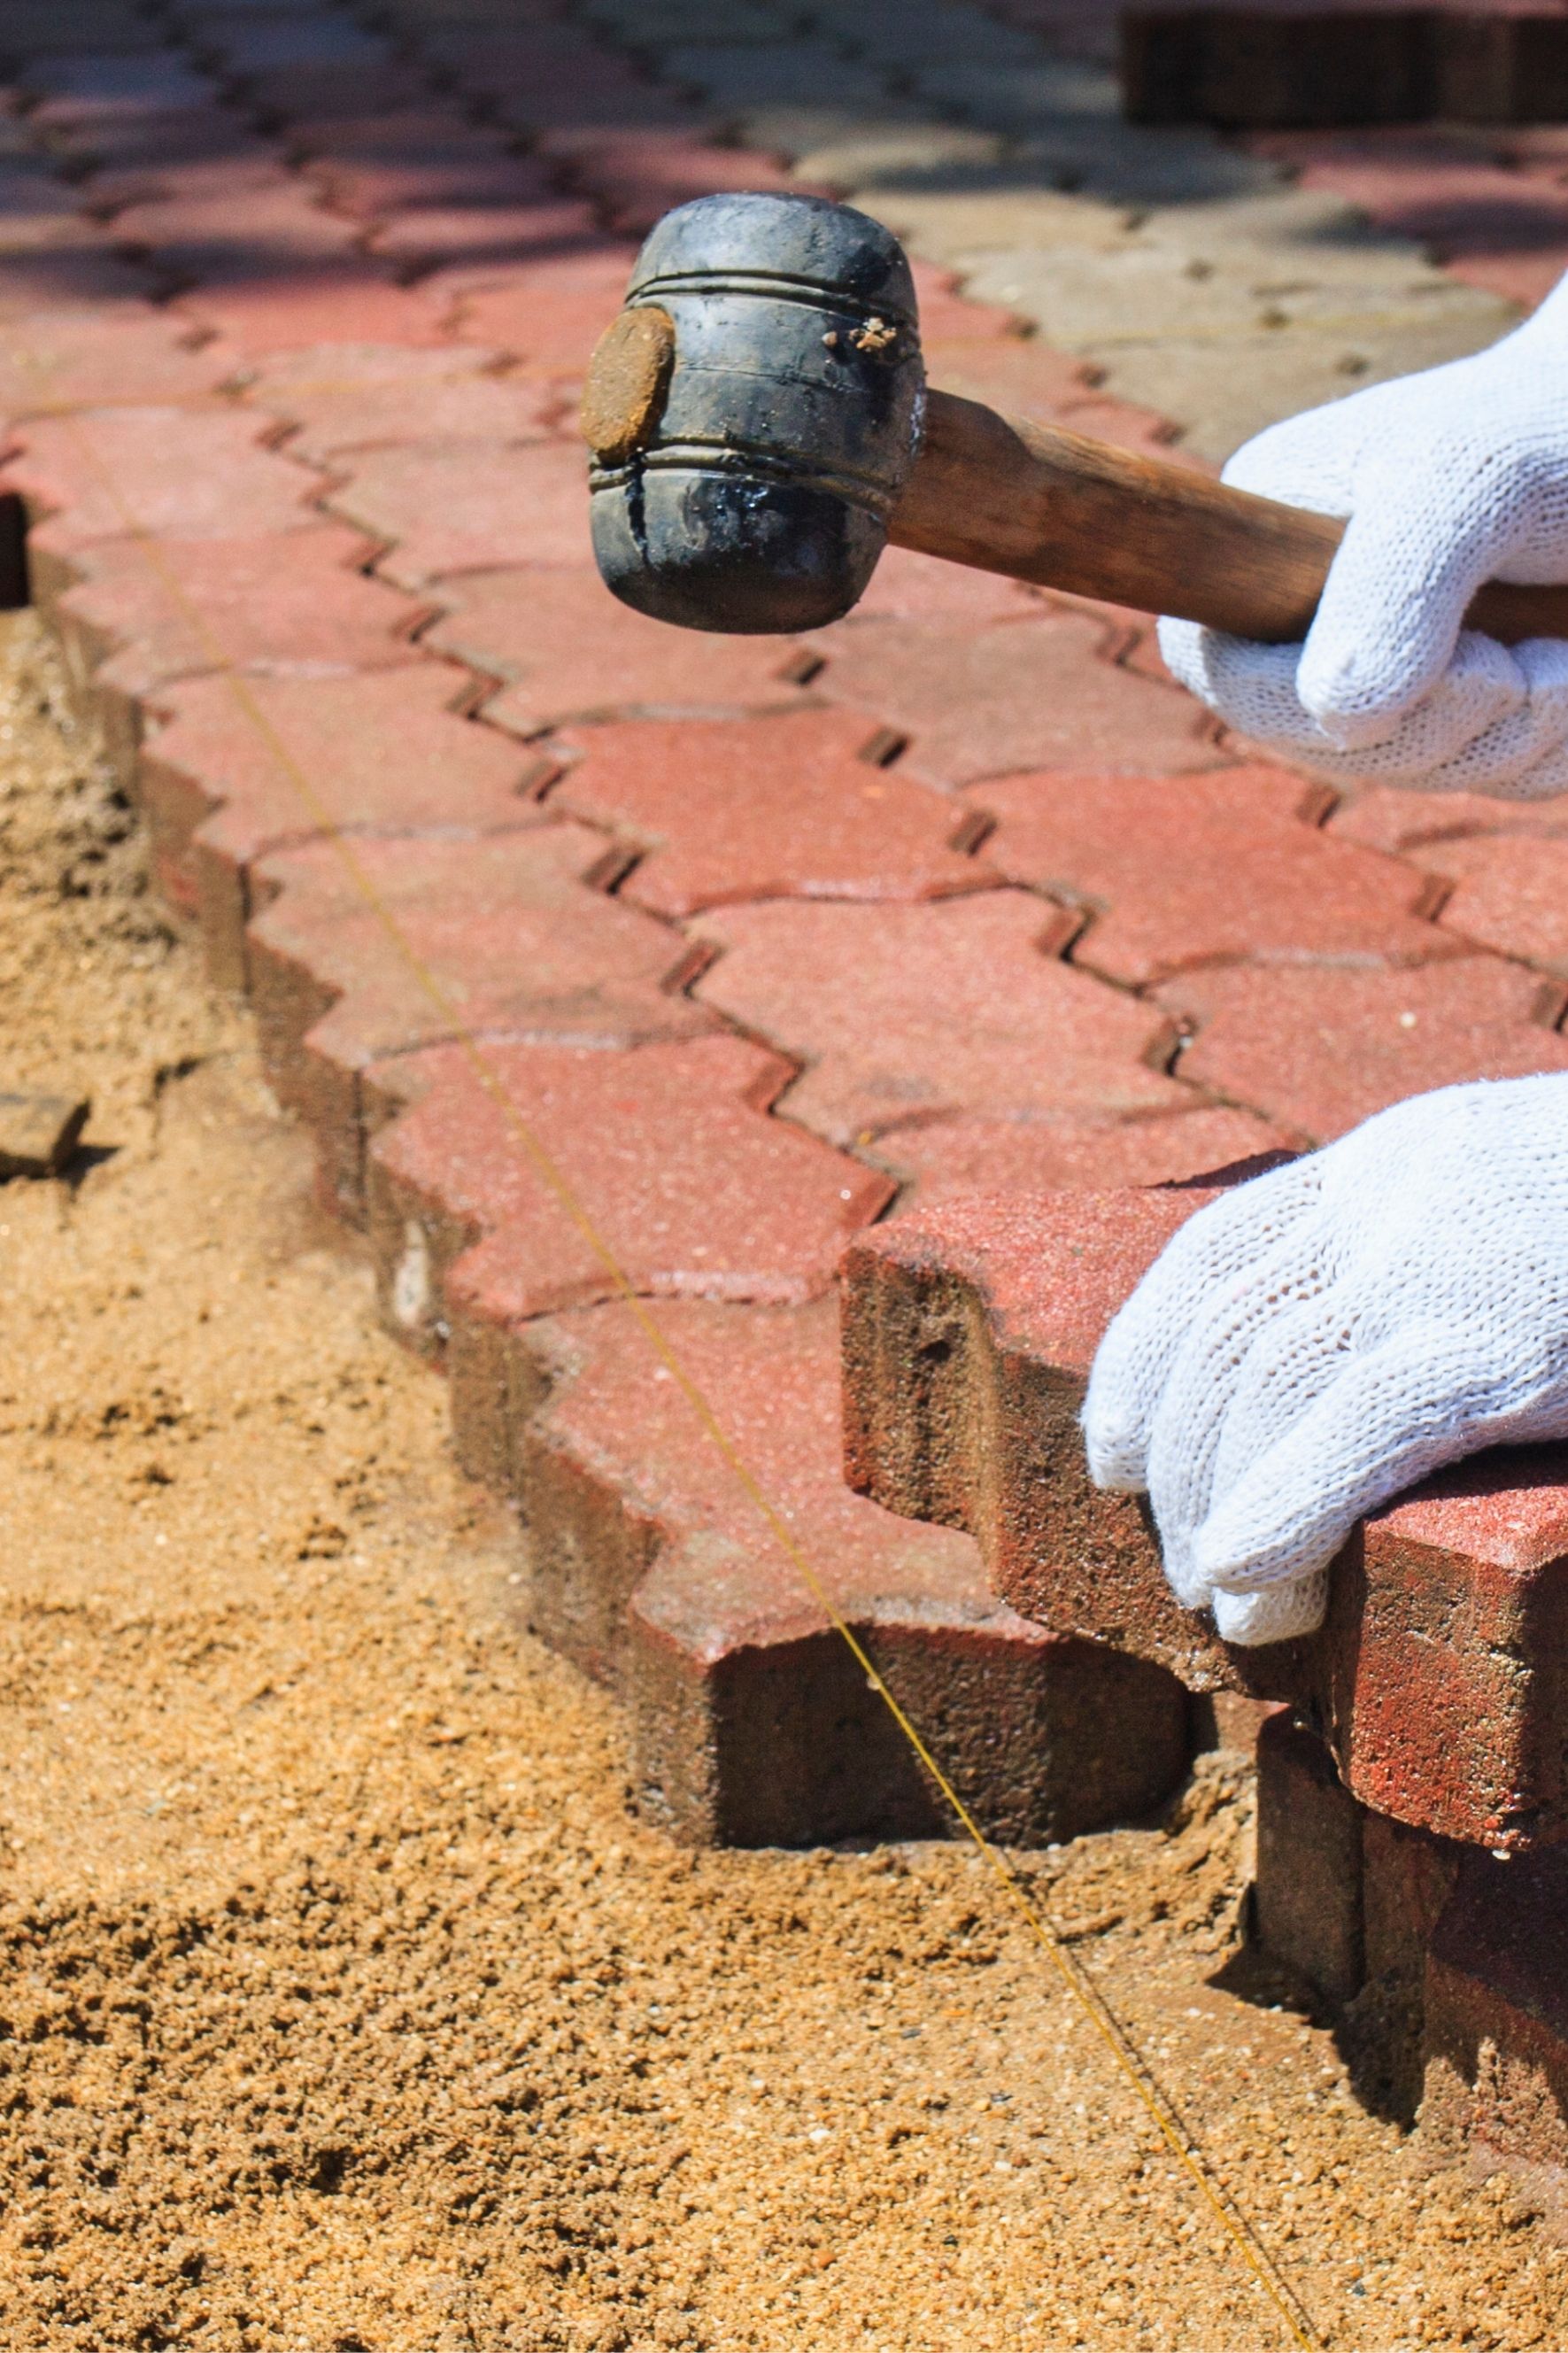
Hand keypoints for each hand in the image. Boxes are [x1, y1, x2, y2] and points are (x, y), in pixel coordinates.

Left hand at [1081, 1075, 1567, 1644]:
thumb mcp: (1537, 1204)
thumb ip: (1455, 1257)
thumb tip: (1384, 1377)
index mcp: (1405, 1155)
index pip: (1219, 1252)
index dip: (1141, 1357)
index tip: (1111, 1450)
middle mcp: (1399, 1190)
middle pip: (1226, 1332)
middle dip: (1178, 1461)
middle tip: (1184, 1567)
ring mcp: (1447, 1257)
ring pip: (1265, 1388)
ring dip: (1221, 1513)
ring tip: (1233, 1613)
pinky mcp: (1502, 1339)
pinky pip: (1354, 1430)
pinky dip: (1285, 1510)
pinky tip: (1250, 1586)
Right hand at [1159, 275, 1567, 796]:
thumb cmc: (1549, 419)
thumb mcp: (1469, 477)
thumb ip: (1394, 585)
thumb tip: (1336, 714)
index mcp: (1266, 545)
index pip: (1226, 672)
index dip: (1308, 706)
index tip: (1437, 663)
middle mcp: (1315, 617)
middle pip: (1330, 744)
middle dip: (1439, 725)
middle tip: (1515, 661)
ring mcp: (1396, 669)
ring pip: (1425, 770)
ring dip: (1511, 735)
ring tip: (1556, 653)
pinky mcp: (1476, 706)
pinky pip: (1497, 776)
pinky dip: (1548, 745)